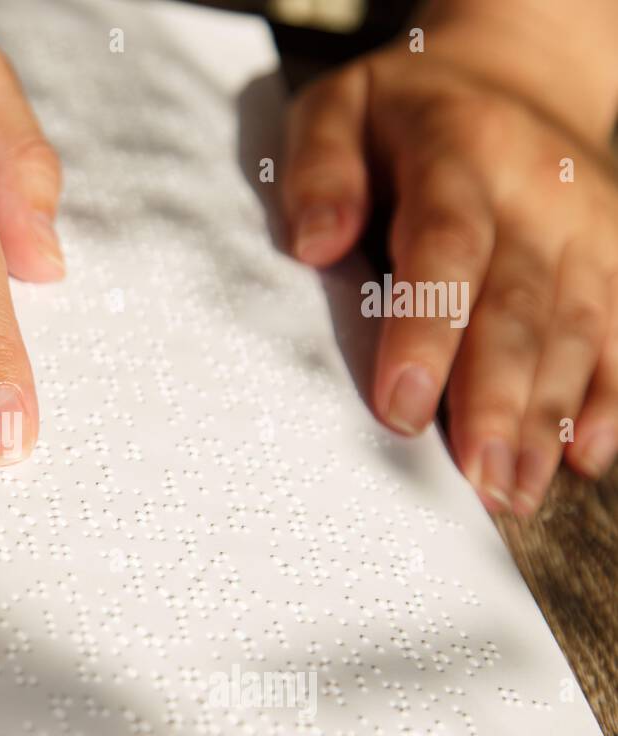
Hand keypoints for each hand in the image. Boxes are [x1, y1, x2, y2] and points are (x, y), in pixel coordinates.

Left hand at [281, 0, 617, 514]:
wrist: (517, 76)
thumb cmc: (402, 110)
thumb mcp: (339, 105)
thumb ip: (321, 168)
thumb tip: (314, 244)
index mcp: (459, 154)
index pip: (445, 250)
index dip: (424, 333)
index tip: (398, 409)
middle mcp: (537, 196)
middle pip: (519, 308)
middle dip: (497, 400)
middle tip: (474, 481)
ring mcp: (586, 231)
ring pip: (575, 332)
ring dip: (546, 418)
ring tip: (514, 492)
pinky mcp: (614, 259)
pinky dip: (608, 399)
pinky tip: (584, 459)